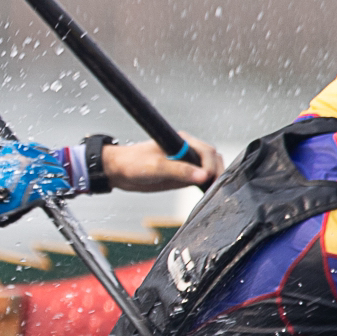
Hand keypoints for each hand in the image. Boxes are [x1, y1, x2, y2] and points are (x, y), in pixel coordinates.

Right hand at [0, 141, 74, 226]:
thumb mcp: (0, 166)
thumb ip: (15, 163)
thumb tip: (26, 169)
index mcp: (16, 150)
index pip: (40, 149)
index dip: (47, 157)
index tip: (49, 162)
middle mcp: (27, 158)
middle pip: (50, 160)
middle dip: (55, 168)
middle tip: (60, 175)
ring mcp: (34, 172)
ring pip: (56, 172)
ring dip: (61, 177)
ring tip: (63, 182)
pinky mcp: (39, 187)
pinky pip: (58, 185)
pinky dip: (63, 188)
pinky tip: (65, 190)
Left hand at [104, 136, 226, 191]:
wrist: (119, 171)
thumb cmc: (133, 163)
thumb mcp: (156, 167)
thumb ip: (179, 171)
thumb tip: (203, 176)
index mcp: (182, 142)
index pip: (207, 151)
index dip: (211, 166)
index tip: (207, 179)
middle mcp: (187, 150)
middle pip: (213, 158)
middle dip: (217, 172)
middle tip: (214, 188)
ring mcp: (186, 162)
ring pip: (210, 168)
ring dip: (215, 178)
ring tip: (213, 193)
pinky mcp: (183, 174)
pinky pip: (201, 178)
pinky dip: (207, 184)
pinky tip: (207, 193)